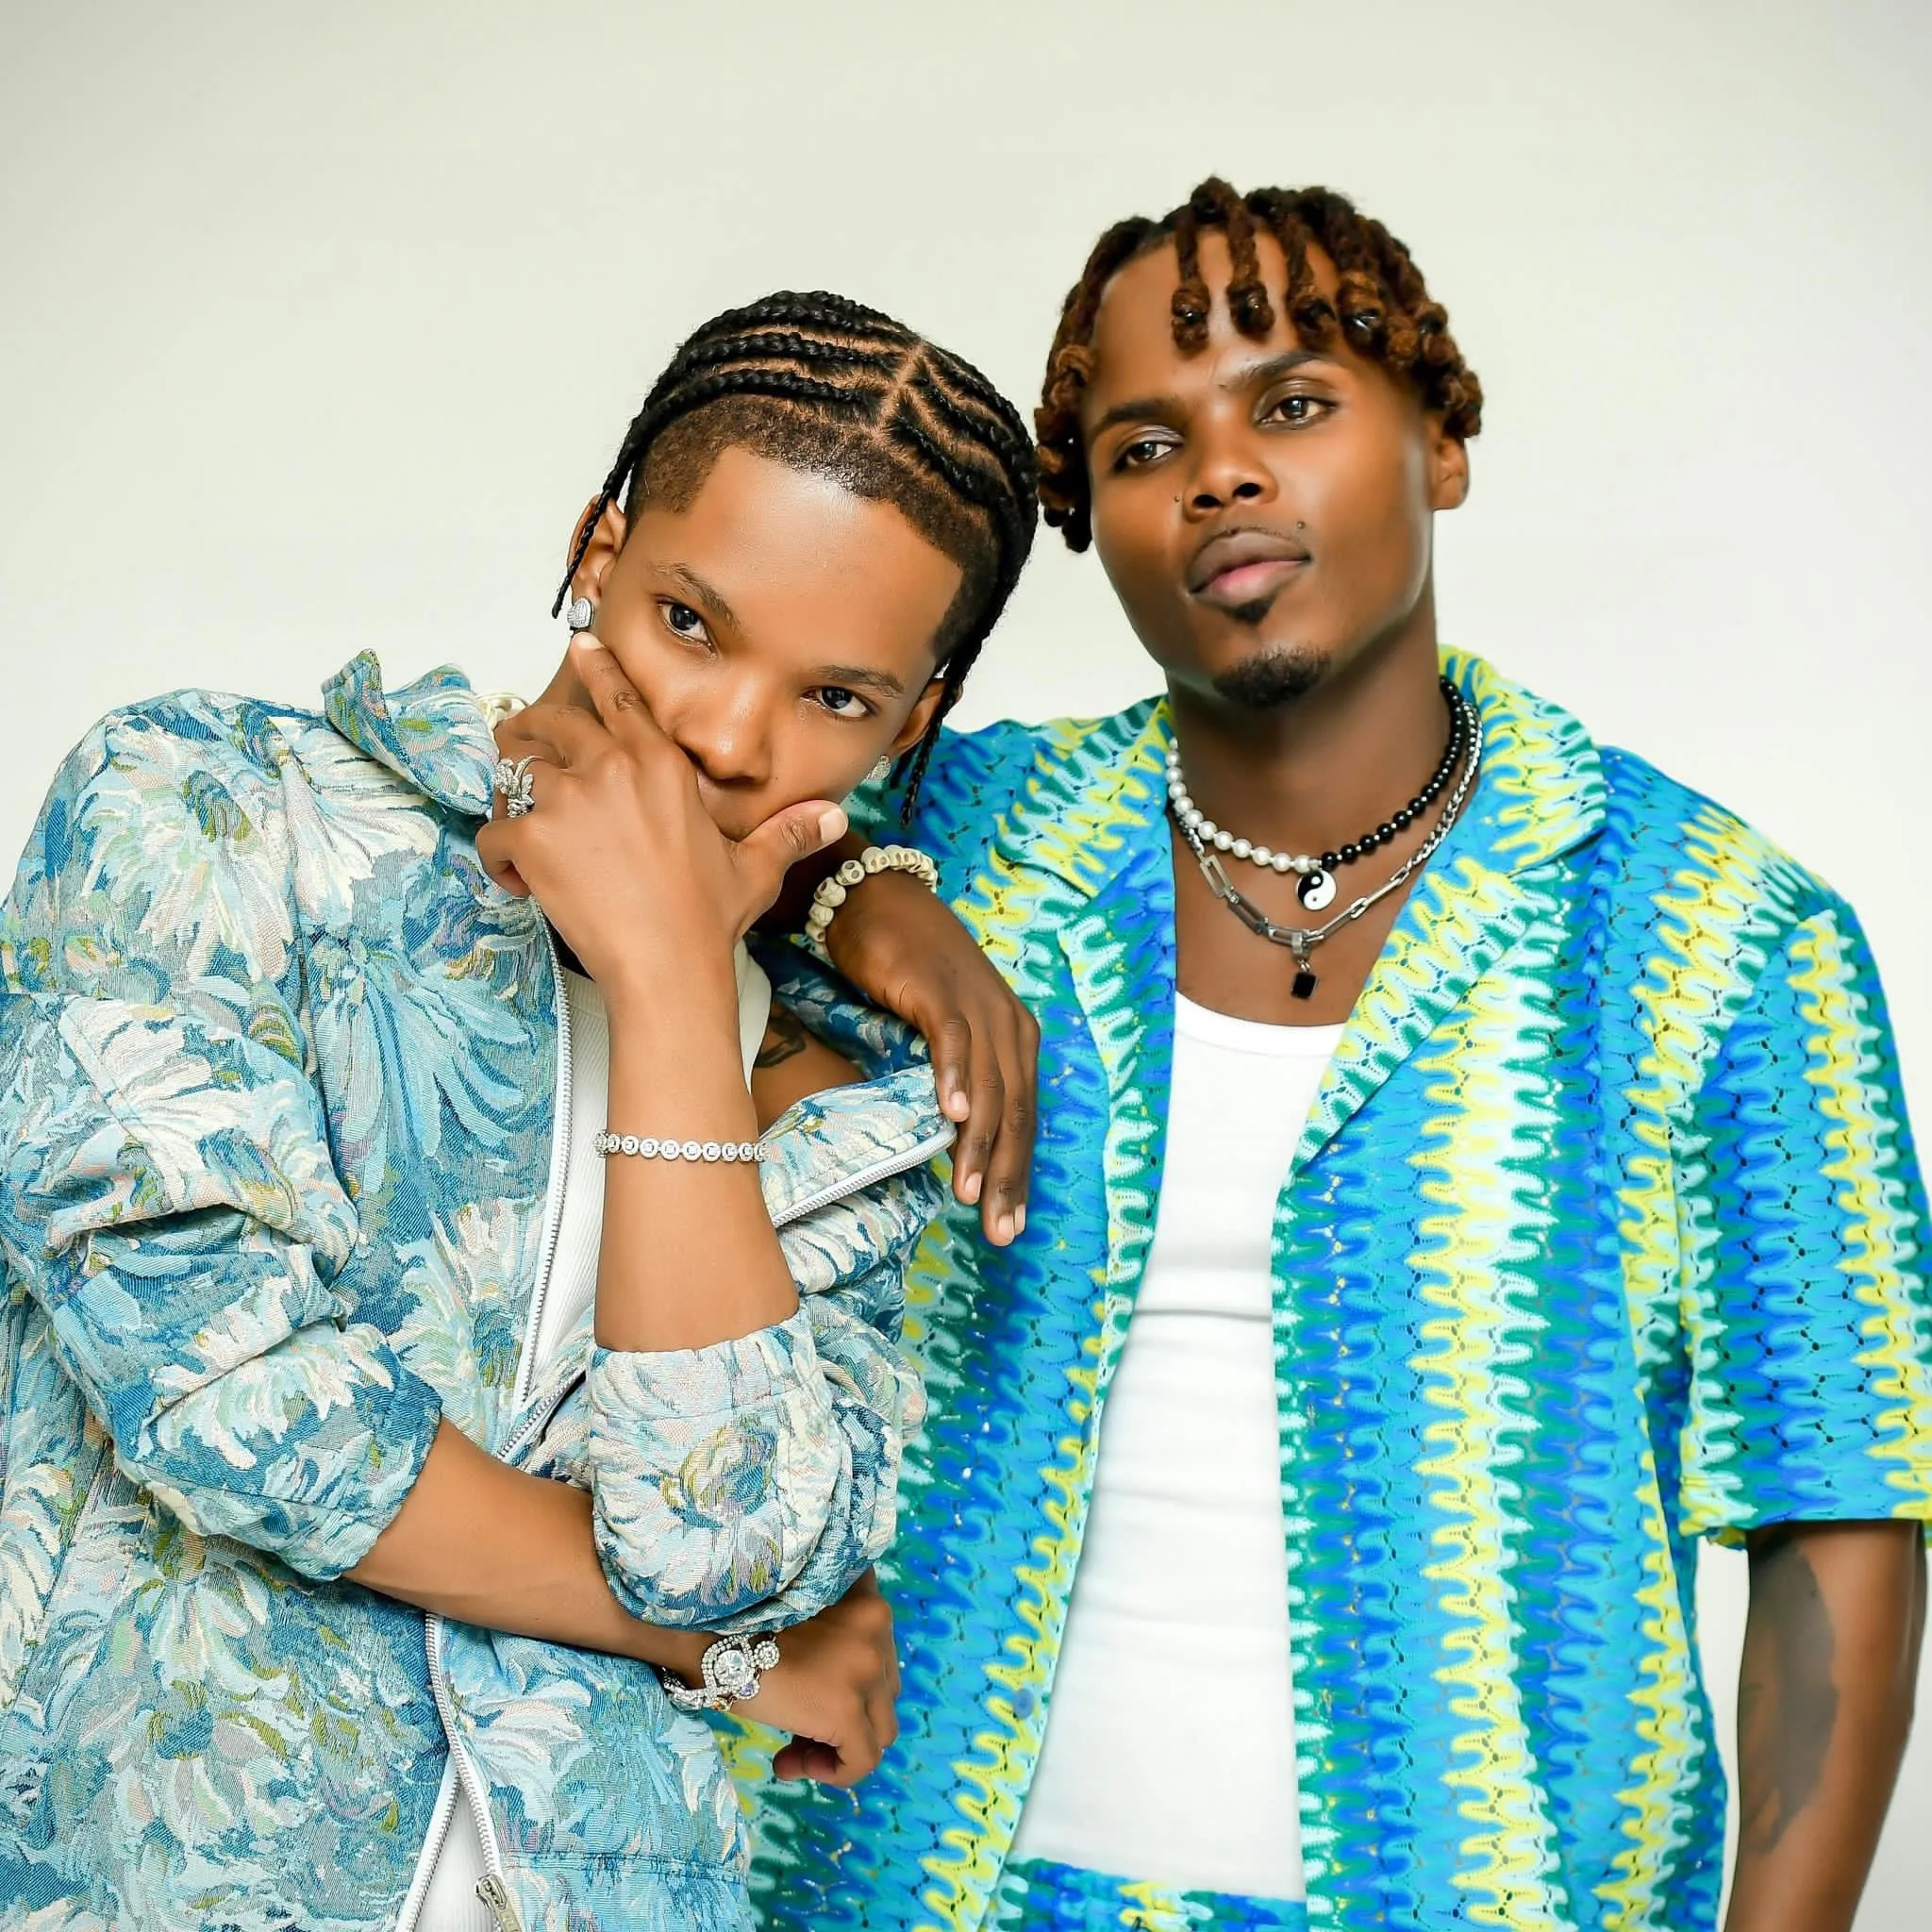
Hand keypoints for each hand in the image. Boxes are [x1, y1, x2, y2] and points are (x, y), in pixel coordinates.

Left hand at [477, 634, 846, 998]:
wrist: (668, 966)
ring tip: (517, 823)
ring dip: (508, 793)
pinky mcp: (532, 838)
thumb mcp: (756, 869)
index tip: (579, 647)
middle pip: (549, 722)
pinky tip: (518, 881)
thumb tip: (834, 816)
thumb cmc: (708, 919)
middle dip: (528, 731)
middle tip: (521, 751)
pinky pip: (492, 832)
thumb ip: (788, 833)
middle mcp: (609, 768)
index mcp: (660, 764)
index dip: (596, 666)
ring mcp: (566, 800)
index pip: (619, 697)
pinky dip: (497, 855)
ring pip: (512, 772)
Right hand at [736, 1571, 899, 1786]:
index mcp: (865, 1592)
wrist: (703, 1633)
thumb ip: (834, 1632)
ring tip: (790, 1751)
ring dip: (837, 1746)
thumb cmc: (736, 1621)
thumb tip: (837, 1691)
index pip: (881, 1648)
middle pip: (882, 1690)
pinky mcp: (847, 1709)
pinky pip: (863, 1761)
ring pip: (881, 1728)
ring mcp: (867, 1666)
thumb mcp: (799, 1611)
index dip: (853, 1680)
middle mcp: (878, 1620)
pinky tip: (788, 1765)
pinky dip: (834, 1773)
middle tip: (795, 1728)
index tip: (813, 1696)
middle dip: (844, 1716)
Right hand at [824, 870, 1038, 1245]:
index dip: (1019, 1174)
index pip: (1023, 1118)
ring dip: (979, 1144)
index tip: (1011, 1226)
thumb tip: (953, 1136)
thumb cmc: (909, 969)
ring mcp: (977, 1006)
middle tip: (999, 1231)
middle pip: (1015, 1112)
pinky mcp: (939, 991)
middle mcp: (1008, 1025)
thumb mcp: (945, 1027)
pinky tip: (951, 1115)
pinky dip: (954, 1078)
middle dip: (1008, 1176)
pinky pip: (953, 1041)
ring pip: (989, 1087)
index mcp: (1015, 1038)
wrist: (878, 898)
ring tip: (970, 1194)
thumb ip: (958, 1074)